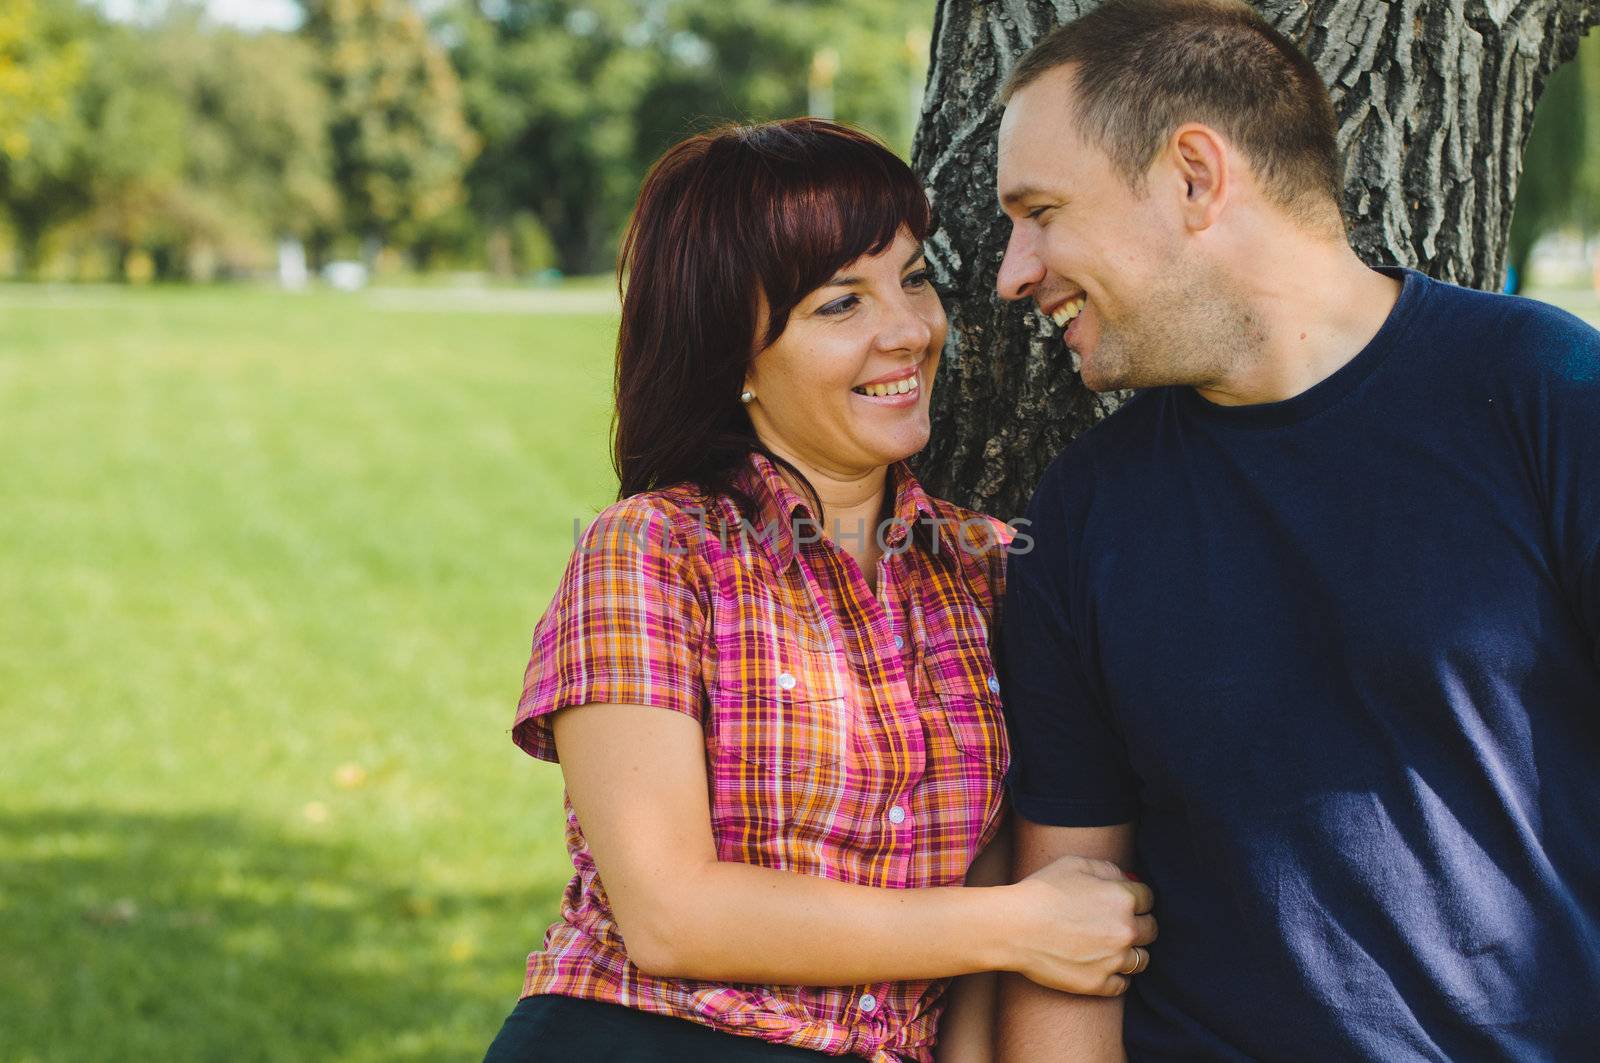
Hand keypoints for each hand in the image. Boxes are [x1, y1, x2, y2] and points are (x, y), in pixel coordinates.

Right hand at [1003, 855, 1156, 995]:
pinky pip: (1123, 984)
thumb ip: (1106, 868)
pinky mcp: (1099, 983)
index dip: (1136, 899)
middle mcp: (1125, 930)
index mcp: (1122, 898)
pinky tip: (1103, 966)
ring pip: (1142, 959)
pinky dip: (1117, 977)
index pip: (1148, 899)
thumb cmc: (1040, 891)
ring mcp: (1114, 960)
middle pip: (1150, 930)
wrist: (1013, 927)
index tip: (1125, 902)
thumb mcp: (1073, 864)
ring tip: (1112, 947)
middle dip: (1139, 924)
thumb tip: (1124, 878)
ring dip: (1131, 952)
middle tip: (1118, 924)